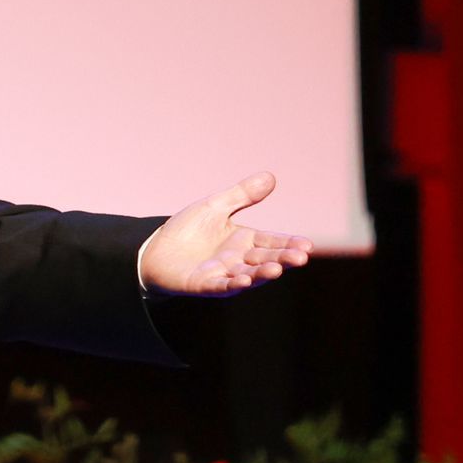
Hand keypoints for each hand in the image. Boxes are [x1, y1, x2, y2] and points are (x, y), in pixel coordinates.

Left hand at [140, 171, 311, 297]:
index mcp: (244, 241)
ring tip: (276, 270)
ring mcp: (221, 274)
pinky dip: (230, 284)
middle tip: (301, 258)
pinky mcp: (202, 284)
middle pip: (264, 259)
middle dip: (282, 259)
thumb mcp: (215, 207)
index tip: (307, 245)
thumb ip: (242, 195)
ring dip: (261, 274)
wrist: (154, 249)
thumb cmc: (188, 230)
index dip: (289, 244)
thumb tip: (270, 177)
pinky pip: (219, 285)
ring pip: (247, 275)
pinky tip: (242, 281)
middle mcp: (238, 260)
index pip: (272, 241)